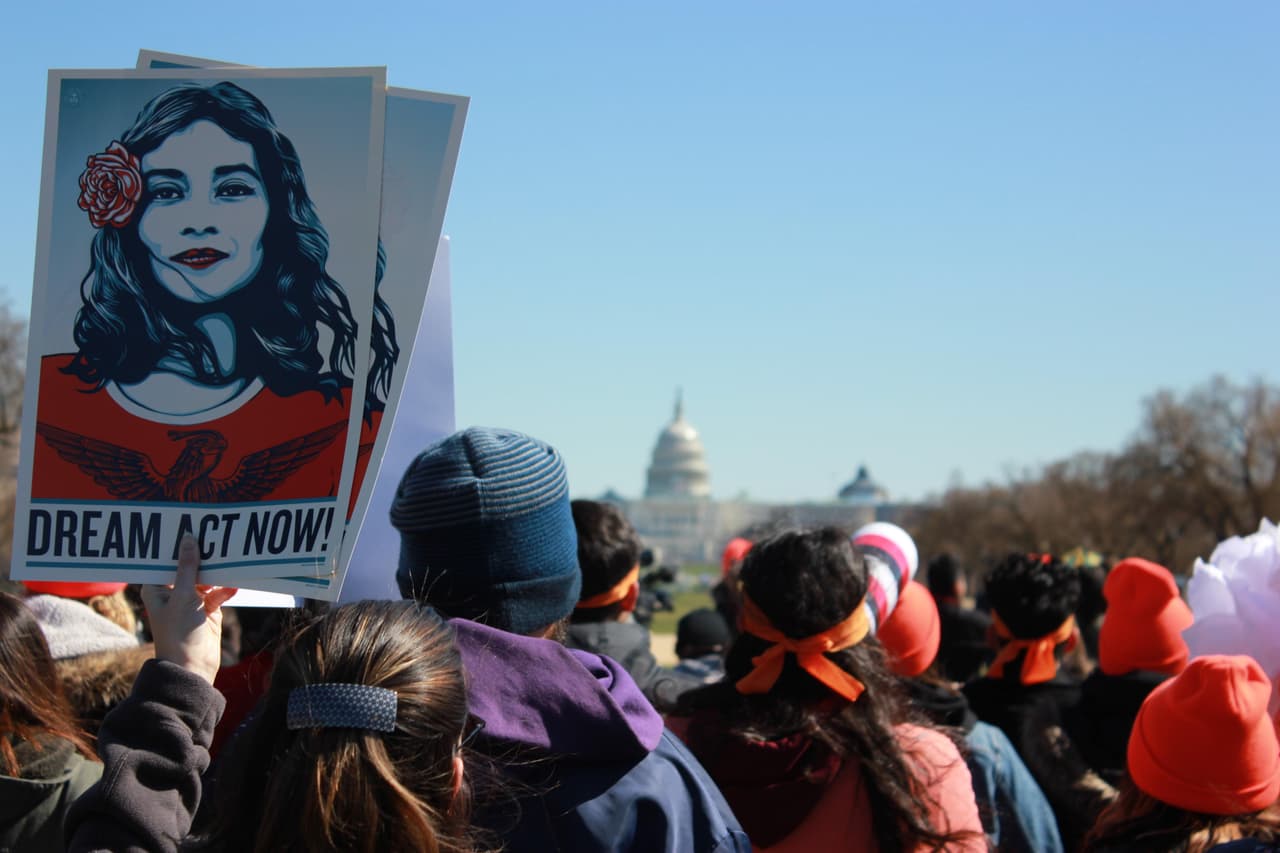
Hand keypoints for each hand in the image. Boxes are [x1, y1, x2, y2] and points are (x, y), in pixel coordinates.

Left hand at [141, 535, 237, 684]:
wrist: (193, 667)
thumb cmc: (178, 633)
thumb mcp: (183, 596)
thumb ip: (188, 567)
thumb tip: (189, 539)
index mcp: (157, 588)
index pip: (166, 560)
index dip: (177, 545)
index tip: (190, 526)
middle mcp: (173, 592)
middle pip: (188, 567)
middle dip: (201, 556)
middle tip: (215, 537)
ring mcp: (191, 601)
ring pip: (205, 578)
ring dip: (216, 572)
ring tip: (228, 557)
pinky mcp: (208, 610)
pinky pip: (218, 592)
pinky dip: (225, 588)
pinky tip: (234, 584)